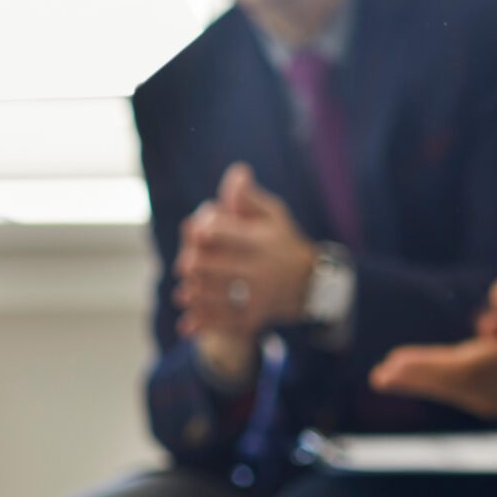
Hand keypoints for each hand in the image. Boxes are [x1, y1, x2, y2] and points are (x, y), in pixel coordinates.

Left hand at [174, 163, 317, 341]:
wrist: (310, 285)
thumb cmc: (282, 243)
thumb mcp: (274, 216)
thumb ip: (249, 198)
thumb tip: (237, 173)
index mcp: (263, 239)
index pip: (218, 230)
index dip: (201, 228)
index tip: (197, 231)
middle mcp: (261, 268)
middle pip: (207, 265)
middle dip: (191, 263)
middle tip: (186, 264)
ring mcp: (257, 296)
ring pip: (209, 296)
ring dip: (192, 293)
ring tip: (186, 290)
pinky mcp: (253, 318)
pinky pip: (219, 322)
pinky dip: (201, 323)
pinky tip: (187, 322)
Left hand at [370, 268, 496, 429]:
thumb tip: (494, 303)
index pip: (465, 370)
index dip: (426, 369)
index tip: (390, 368)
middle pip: (464, 387)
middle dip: (425, 378)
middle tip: (385, 375)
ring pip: (477, 394)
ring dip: (443, 384)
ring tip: (407, 375)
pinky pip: (492, 397)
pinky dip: (469, 389)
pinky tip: (455, 380)